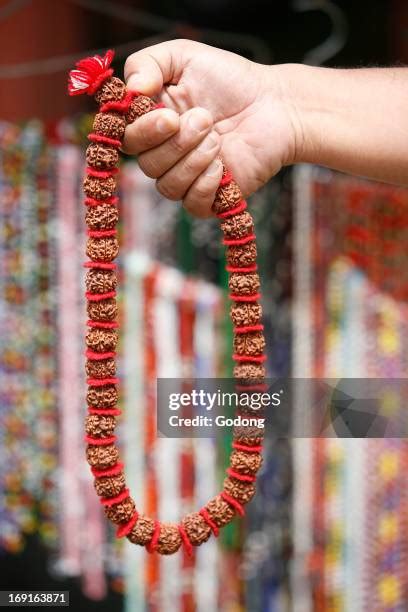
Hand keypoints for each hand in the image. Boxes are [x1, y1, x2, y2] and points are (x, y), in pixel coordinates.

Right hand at [123, 40, 297, 216]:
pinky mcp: (210, 198)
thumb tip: (130, 89)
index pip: (127, 139)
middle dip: (177, 142)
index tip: (169, 115)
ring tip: (217, 137)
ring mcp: (186, 178)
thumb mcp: (185, 56)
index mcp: (151, 124)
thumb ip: (148, 63)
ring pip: (168, 186)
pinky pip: (192, 204)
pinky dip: (204, 185)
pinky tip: (222, 165)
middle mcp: (164, 154)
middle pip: (146, 165)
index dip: (143, 131)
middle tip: (205, 119)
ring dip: (193, 160)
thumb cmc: (230, 81)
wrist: (274, 105)